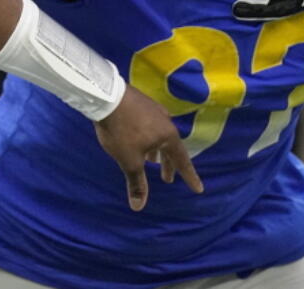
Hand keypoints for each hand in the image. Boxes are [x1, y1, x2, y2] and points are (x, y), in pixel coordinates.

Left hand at [94, 85, 202, 210]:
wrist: (106, 96)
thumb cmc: (121, 131)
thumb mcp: (129, 160)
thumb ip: (136, 182)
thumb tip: (139, 207)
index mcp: (168, 135)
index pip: (182, 161)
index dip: (189, 177)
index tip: (198, 189)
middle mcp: (165, 121)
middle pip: (171, 147)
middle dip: (168, 164)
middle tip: (166, 179)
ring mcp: (153, 109)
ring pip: (159, 135)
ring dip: (157, 150)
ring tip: (150, 161)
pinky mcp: (140, 102)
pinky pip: (149, 125)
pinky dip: (148, 138)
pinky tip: (137, 139)